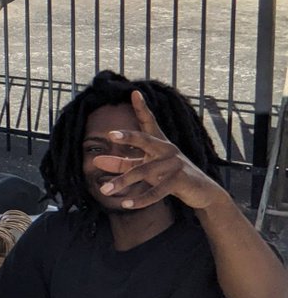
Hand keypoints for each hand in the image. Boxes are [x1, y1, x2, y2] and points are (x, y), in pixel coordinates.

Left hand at [94, 90, 226, 210]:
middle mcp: (167, 149)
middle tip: (111, 134)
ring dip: (123, 182)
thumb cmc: (169, 175)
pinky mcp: (180, 180)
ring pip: (144, 171)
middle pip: (145, 140)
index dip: (142, 108)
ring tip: (104, 190)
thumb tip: (96, 160)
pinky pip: (156, 190)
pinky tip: (126, 204)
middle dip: (129, 136)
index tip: (134, 93)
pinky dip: (140, 199)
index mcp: (159, 143)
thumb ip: (122, 163)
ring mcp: (175, 163)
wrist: (201, 192)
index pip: (149, 122)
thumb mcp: (145, 167)